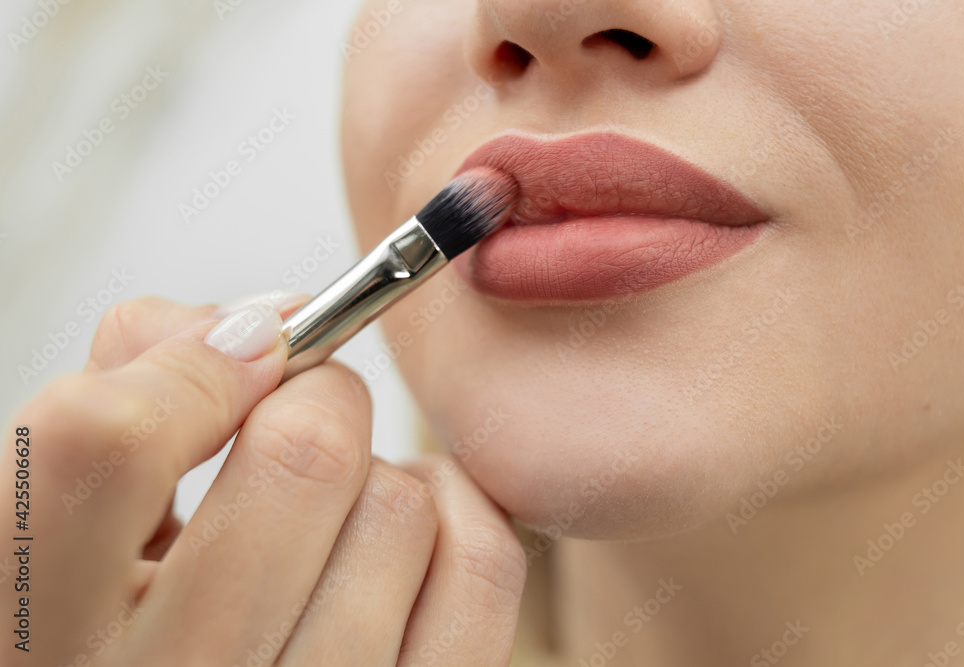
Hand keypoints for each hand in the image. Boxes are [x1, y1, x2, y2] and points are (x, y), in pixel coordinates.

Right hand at [1, 295, 526, 666]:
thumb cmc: (115, 629)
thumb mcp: (65, 522)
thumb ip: (125, 393)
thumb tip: (253, 326)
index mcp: (41, 630)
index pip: (110, 439)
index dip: (192, 361)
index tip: (240, 350)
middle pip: (304, 457)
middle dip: (313, 397)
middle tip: (296, 413)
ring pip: (401, 509)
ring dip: (376, 471)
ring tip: (330, 505)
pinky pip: (481, 567)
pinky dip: (455, 509)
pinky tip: (399, 526)